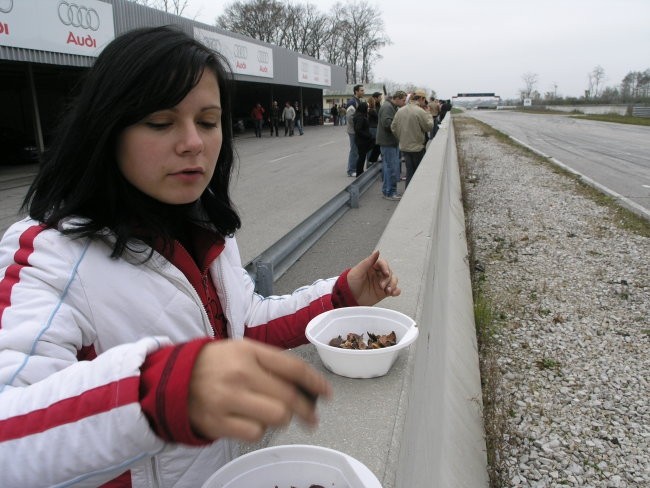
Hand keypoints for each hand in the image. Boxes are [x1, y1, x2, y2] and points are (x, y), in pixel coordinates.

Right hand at [188, 339, 331, 441]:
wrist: (174, 379)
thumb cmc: (216, 363)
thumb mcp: (243, 350)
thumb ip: (272, 362)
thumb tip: (306, 382)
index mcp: (249, 352)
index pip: (293, 368)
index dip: (316, 382)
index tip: (327, 393)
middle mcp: (240, 375)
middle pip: (289, 398)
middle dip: (308, 410)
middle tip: (312, 417)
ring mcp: (229, 400)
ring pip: (276, 418)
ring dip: (283, 420)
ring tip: (278, 416)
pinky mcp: (219, 423)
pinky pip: (255, 433)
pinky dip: (260, 430)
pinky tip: (255, 422)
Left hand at [347, 250, 400, 305]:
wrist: (348, 298)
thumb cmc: (350, 284)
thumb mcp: (357, 271)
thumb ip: (368, 261)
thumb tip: (377, 252)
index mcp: (371, 267)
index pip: (383, 263)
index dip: (386, 268)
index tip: (386, 273)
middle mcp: (377, 274)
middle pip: (390, 272)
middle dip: (387, 279)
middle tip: (381, 285)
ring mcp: (381, 283)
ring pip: (393, 280)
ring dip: (393, 285)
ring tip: (387, 290)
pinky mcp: (383, 292)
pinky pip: (394, 290)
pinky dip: (396, 291)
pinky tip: (392, 293)